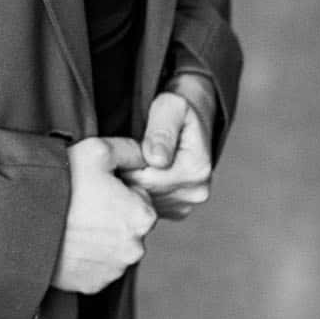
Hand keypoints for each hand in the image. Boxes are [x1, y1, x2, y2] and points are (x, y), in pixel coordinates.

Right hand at [51, 136, 157, 295]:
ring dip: (99, 236)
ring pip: (112, 247)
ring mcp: (113, 270)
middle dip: (111, 213)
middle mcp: (135, 248)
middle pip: (128, 224)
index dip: (118, 188)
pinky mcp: (93, 284)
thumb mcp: (97, 150)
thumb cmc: (62, 183)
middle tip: (82, 202)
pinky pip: (95, 267)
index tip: (95, 185)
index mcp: (143, 216)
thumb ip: (130, 150)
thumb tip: (145, 156)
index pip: (140, 197)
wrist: (22, 221)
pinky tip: (68, 241)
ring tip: (72, 221)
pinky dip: (85, 256)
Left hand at [120, 91, 212, 220]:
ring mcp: (186, 205)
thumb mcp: (170, 106)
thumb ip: (162, 130)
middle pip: (143, 191)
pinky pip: (148, 206)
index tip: (123, 143)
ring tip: (133, 160)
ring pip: (143, 201)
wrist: (188, 122)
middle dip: (127, 171)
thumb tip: (157, 160)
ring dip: (132, 181)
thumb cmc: (175, 111)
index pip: (145, 176)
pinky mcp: (176, 211)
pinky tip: (139, 173)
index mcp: (196, 168)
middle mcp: (195, 192)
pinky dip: (139, 191)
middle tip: (123, 151)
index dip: (128, 160)